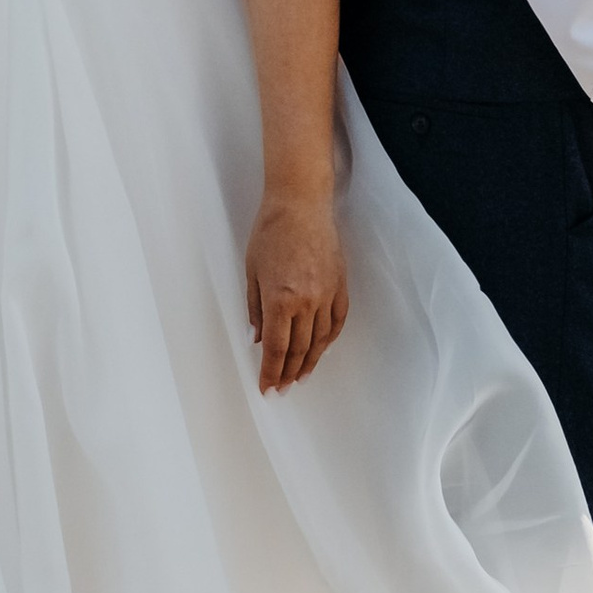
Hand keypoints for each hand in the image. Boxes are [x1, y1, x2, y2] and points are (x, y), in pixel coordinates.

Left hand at [244, 191, 347, 391]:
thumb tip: (257, 338)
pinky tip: (322, 349)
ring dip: (310, 362)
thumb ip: (254, 308)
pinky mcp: (340, 285)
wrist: (300, 205)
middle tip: (281, 388)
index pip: (275, 349)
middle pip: (299, 350)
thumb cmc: (270, 232)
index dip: (270, 373)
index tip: (267, 388)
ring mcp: (327, 295)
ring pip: (320, 340)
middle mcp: (306, 302)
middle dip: (288, 373)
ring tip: (300, 377)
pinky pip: (338, 321)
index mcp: (280, 300)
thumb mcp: (251, 272)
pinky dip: (330, 340)